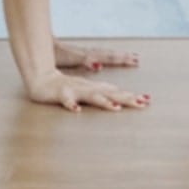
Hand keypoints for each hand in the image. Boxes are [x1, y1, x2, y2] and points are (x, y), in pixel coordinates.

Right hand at [28, 70, 150, 111]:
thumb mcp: (85, 90)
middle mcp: (87, 87)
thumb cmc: (64, 86)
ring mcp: (74, 89)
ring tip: (116, 107)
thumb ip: (100, 93)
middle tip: (143, 103)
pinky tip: (77, 110)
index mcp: (94, 87)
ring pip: (91, 95)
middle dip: (126, 98)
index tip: (148, 100)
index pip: (116, 91)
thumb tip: (119, 98)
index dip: (132, 95)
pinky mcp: (60, 93)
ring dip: (104, 101)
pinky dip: (71, 104)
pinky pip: (66, 99)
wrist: (41, 78)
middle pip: (110, 93)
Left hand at [54, 41, 140, 71]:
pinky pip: (97, 55)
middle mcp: (88, 53)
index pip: (109, 57)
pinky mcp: (78, 55)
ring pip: (104, 54)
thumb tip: (99, 64)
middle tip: (137, 58)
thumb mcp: (70, 58)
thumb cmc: (55, 54)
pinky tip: (104, 62)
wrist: (42, 44)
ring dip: (116, 56)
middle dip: (123, 57)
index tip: (135, 60)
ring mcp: (84, 53)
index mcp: (88, 55)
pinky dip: (105, 57)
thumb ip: (85, 60)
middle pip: (109, 54)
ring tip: (128, 56)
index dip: (122, 59)